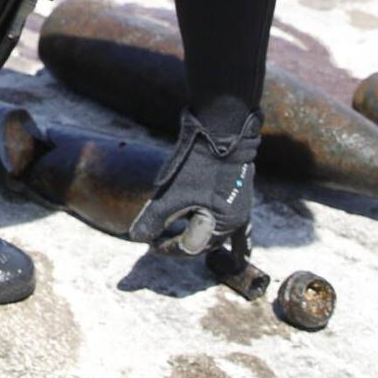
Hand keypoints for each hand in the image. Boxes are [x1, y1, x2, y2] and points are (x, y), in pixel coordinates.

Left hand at [126, 110, 260, 254]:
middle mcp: (235, 221)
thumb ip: (154, 219)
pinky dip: (228, 237)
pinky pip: (234, 224)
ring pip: (215, 232)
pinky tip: (230, 247)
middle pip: (204, 242)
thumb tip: (137, 238)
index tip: (150, 243)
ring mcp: (240, 207)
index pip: (190, 247)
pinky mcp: (238, 193)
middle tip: (158, 239)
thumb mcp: (171, 195)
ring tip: (178, 237)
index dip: (167, 247)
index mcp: (221, 225)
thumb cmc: (196, 164)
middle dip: (180, 242)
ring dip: (196, 236)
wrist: (221, 130)